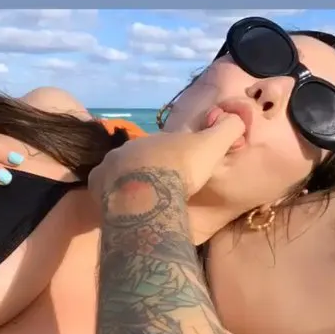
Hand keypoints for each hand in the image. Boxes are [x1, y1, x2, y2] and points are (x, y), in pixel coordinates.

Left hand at [88, 112, 244, 204]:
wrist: (149, 192)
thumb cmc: (181, 168)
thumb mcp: (212, 146)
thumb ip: (226, 130)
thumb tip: (237, 118)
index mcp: (150, 140)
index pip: (158, 149)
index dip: (168, 161)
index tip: (177, 176)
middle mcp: (124, 152)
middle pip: (135, 162)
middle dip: (145, 174)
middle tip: (159, 193)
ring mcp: (106, 171)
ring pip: (117, 178)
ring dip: (127, 189)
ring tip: (142, 207)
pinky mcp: (96, 192)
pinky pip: (103, 196)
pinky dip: (113, 203)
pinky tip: (125, 214)